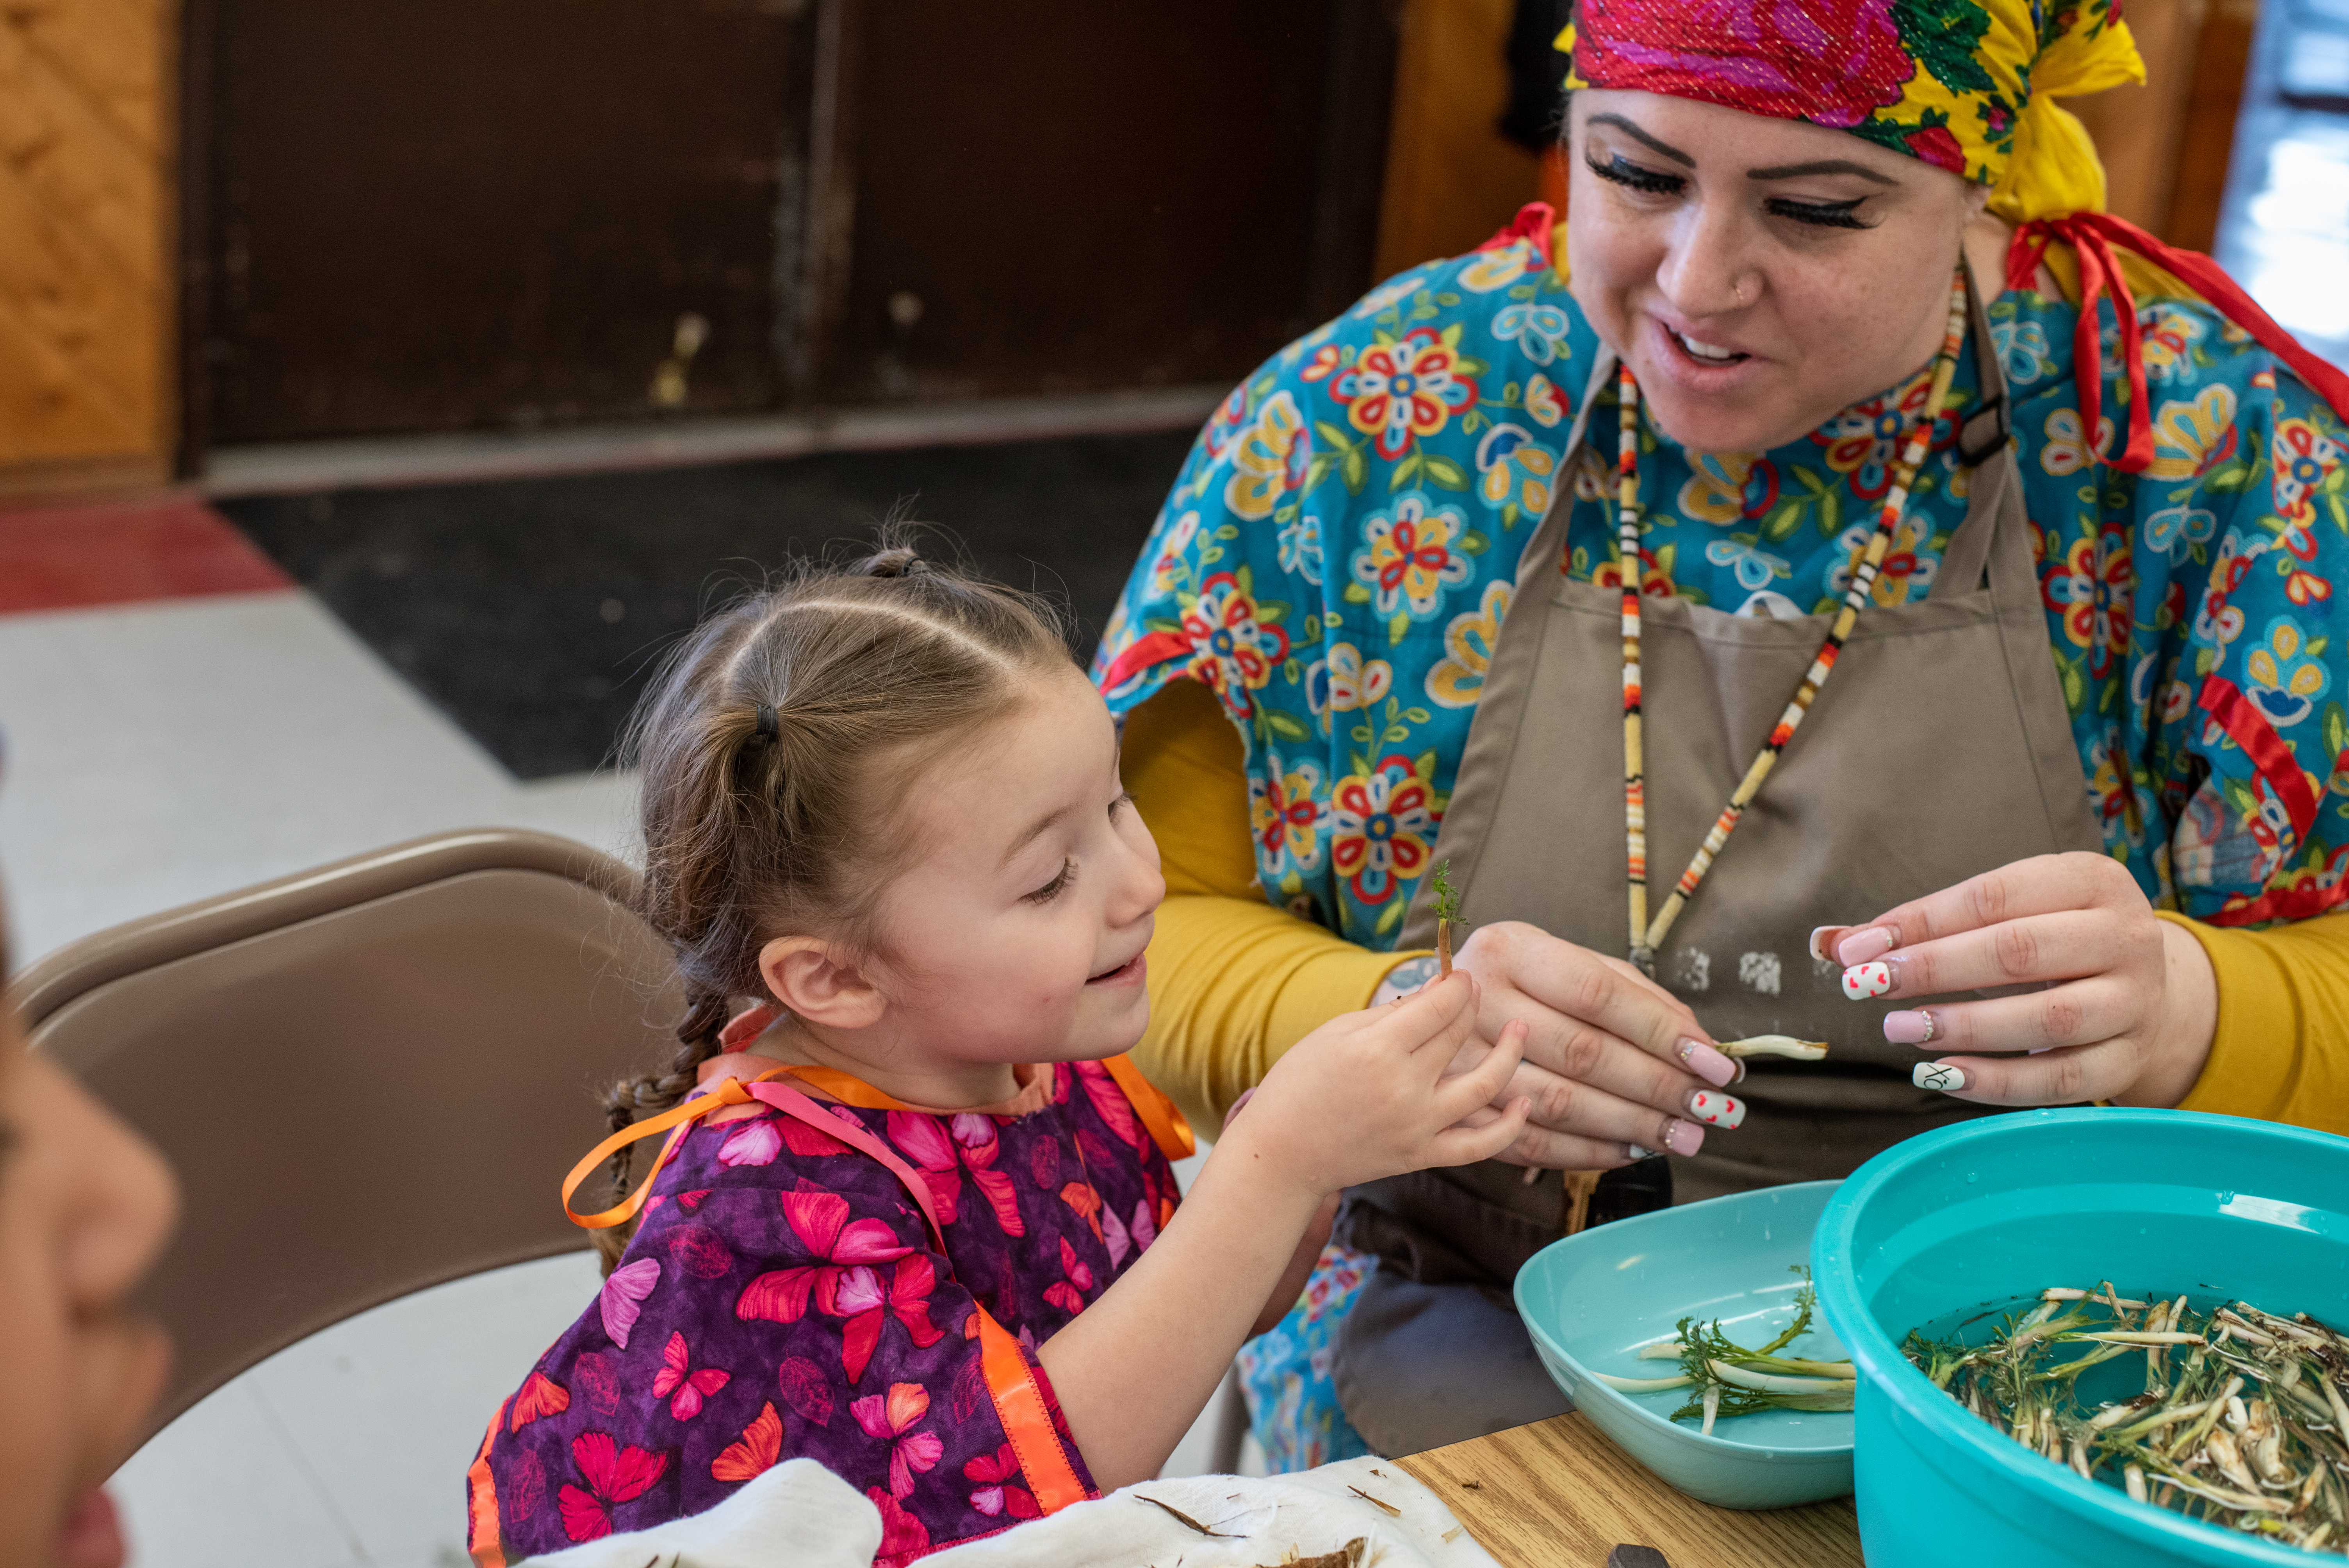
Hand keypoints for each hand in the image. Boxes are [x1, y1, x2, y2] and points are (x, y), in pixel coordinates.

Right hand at [1224, 970, 1530, 1202]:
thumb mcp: (1337, 1032)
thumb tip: (1442, 987)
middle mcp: (1403, 1087)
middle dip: (1473, 1007)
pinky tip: (1526, 1103)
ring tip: (1522, 1031)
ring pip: (1485, 1086)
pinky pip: (1481, 1146)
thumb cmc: (1301, 1083)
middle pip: (1460, 1036)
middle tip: (1477, 994)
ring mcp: (1417, 1125)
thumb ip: (1393, 1011)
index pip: (1440, 1006)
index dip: (1459, 986)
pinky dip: (1509, 1127)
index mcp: (1376, 1049)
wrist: (1281, 1151)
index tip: (1463, 977)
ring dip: (1510, 1054)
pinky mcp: (1422, 1156)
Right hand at [1437, 921, 1742, 1168]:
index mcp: (1508, 949)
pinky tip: (1630, 1151)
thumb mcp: (1572, 963)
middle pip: (1581, 1052)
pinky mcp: (1455, 1108)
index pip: (1597, 994)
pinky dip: (1586, 1153)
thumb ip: (1638, 997)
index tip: (1715, 1063)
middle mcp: (1476, 1000)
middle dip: (1656, 1085)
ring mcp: (1458, 1059)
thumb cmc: (1524, 981)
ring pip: (1557, 1103)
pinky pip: (1527, 1142)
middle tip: (1708, 1108)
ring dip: (1629, 1126)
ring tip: (1682, 1136)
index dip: (1661, 1031)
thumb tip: (1701, 1046)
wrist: (1434, 1008)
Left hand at [1816, 851, 2216, 1107]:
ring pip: (2047, 1018)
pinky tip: (1942, 1075)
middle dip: (1936, 969)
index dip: (1921, 922)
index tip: (1857, 949)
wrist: (2150, 989)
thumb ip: (1917, 928)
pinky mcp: (2128, 1060)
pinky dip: (1996, 1083)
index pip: (1994, 897)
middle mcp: (2124, 936)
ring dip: (1964, 1028)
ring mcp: (2134, 1002)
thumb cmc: (2051, 941)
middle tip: (1870, 986)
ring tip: (1900, 1029)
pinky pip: (2060, 1080)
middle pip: (2022, 952)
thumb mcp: (2000, 915)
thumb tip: (1829, 943)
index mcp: (2090, 880)